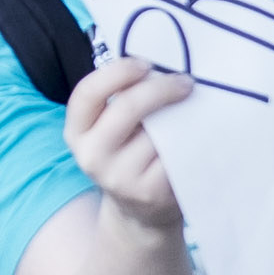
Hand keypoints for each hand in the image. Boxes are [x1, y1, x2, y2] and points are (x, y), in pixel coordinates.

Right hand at [62, 57, 189, 231]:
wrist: (139, 212)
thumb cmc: (128, 152)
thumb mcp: (108, 128)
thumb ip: (119, 98)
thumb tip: (158, 63)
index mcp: (77, 132)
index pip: (88, 93)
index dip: (118, 73)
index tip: (146, 64)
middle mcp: (91, 156)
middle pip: (127, 107)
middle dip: (161, 87)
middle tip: (185, 83)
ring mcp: (120, 178)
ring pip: (158, 131)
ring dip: (180, 114)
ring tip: (191, 109)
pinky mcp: (151, 192)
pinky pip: (177, 152)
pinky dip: (192, 138)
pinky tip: (196, 135)